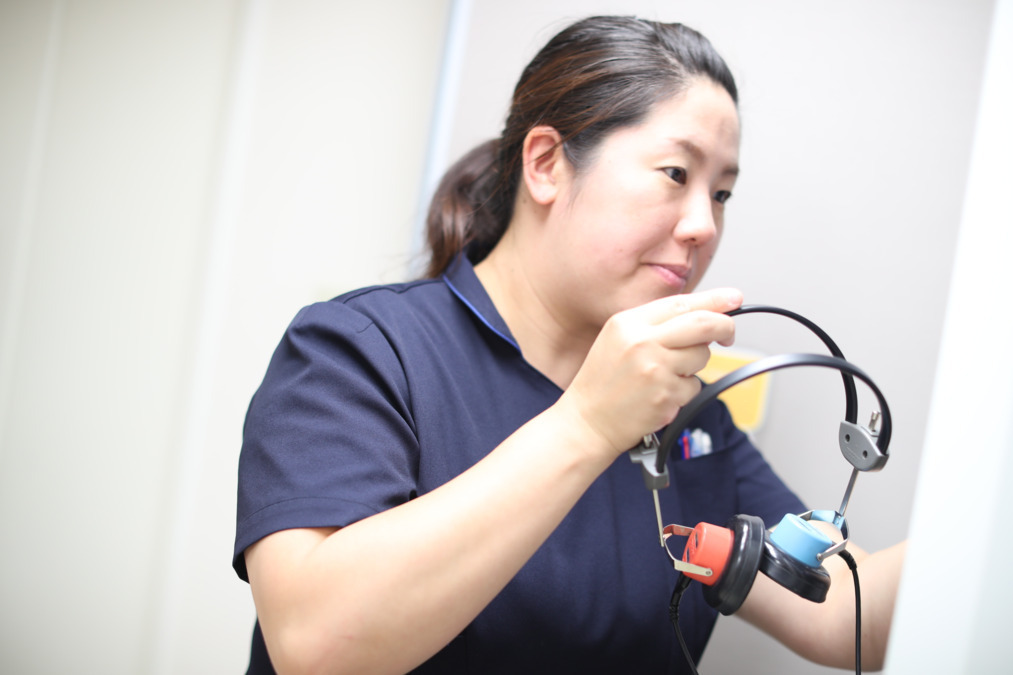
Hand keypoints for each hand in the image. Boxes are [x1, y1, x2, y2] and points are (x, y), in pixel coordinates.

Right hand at [560, 288, 741, 456]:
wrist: (587, 421)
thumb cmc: (603, 381)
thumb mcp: (618, 339)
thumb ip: (655, 324)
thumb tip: (702, 314)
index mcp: (628, 323)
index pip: (681, 303)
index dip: (714, 300)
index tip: (734, 297)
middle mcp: (642, 342)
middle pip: (703, 324)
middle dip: (725, 326)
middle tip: (728, 334)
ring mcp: (656, 369)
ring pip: (702, 356)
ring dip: (694, 365)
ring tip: (665, 375)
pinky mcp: (666, 396)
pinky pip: (694, 386)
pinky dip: (683, 391)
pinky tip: (659, 394)